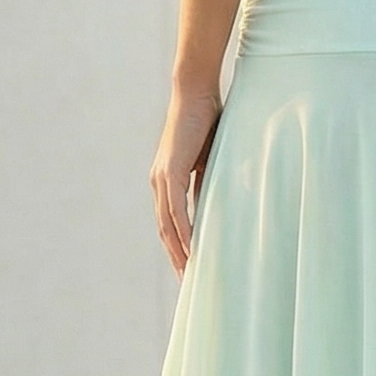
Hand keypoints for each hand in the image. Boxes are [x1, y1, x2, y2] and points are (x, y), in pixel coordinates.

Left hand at [151, 82, 222, 277]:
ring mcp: (162, 178)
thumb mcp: (210, 160)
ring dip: (177, 251)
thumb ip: (208, 182)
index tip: (190, 267)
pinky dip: (183, 231)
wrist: (196, 92)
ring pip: (167, 225)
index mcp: (167, 180)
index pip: (170, 222)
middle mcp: (159, 182)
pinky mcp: (170, 172)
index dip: (178, 246)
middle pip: (165, 231)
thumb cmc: (208, 120)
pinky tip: (191, 248)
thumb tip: (217, 205)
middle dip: (176, 258)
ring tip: (189, 273)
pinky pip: (175, 210)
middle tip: (188, 283)